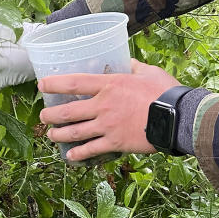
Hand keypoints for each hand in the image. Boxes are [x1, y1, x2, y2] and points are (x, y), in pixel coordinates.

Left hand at [38, 60, 180, 160]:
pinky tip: (70, 156)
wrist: (177, 116)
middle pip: (68, 111)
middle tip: (43, 115)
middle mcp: (103, 105)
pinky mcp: (115, 143)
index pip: (74, 83)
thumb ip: (133, 66)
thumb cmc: (164, 91)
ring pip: (74, 132)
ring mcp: (107, 126)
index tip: (41, 84)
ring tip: (50, 135)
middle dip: (50, 114)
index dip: (54, 83)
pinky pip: (91, 149)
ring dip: (58, 134)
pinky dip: (78, 153)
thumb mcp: (148, 71)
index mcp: (109, 85)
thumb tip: (127, 61)